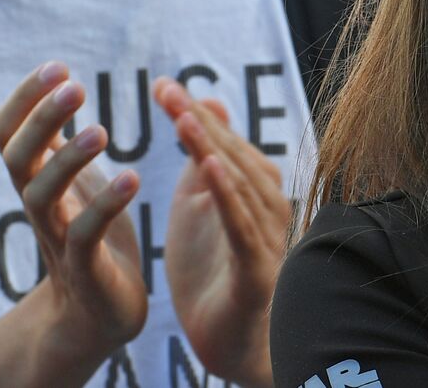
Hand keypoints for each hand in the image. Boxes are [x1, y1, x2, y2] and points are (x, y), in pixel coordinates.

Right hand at [0, 62, 146, 365]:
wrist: (97, 314)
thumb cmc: (90, 236)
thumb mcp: (76, 180)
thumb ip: (65, 138)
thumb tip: (60, 83)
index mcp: (36, 179)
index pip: (6, 133)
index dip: (24, 99)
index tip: (57, 66)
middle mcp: (38, 205)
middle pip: (17, 158)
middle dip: (42, 120)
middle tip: (76, 86)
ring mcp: (57, 238)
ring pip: (41, 196)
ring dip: (68, 159)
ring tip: (103, 131)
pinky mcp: (85, 269)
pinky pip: (86, 235)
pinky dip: (106, 205)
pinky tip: (133, 177)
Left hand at [153, 77, 291, 387]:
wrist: (231, 342)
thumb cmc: (216, 271)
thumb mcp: (200, 206)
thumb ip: (204, 158)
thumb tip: (204, 105)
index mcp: (252, 189)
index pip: (223, 141)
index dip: (194, 112)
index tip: (160, 85)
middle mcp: (267, 205)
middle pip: (232, 154)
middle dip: (199, 120)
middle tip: (165, 91)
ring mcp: (266, 237)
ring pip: (240, 183)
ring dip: (212, 149)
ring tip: (183, 120)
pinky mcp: (256, 269)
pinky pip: (242, 226)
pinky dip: (228, 195)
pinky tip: (209, 169)